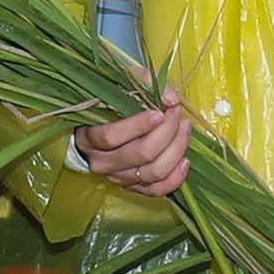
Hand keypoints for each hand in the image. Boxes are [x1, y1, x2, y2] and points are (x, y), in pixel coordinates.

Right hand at [73, 93, 195, 199]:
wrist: (97, 132)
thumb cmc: (107, 106)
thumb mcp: (116, 86)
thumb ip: (142, 82)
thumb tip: (170, 98)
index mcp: (88, 138)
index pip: (111, 136)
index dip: (138, 125)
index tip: (159, 112)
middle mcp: (101, 163)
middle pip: (140, 154)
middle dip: (167, 131)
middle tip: (177, 113)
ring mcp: (118, 178)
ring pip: (152, 172)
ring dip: (176, 150)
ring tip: (185, 128)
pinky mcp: (133, 188)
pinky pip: (156, 190)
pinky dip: (175, 178)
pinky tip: (185, 161)